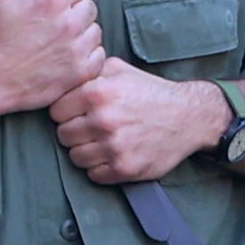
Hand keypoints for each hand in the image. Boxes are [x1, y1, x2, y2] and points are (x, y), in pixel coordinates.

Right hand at [0, 0, 102, 114]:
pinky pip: (99, 55)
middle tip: (53, 24)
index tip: (51, 4)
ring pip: (96, 30)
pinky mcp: (81, 72)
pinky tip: (67, 57)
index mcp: (52, 1)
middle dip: (74, 11)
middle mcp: (69, 24)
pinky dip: (87, 56)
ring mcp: (77, 50)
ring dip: (82, 33)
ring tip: (59, 42)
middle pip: (90, 6)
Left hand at [50, 57, 228, 184]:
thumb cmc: (151, 92)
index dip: (65, 111)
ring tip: (100, 142)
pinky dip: (99, 167)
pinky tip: (111, 155)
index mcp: (97, 93)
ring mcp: (113, 147)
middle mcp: (103, 120)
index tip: (77, 112)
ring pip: (75, 157)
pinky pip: (93, 174)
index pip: (55, 111)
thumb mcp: (119, 69)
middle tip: (90, 128)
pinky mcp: (124, 168)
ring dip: (85, 151)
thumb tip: (64, 76)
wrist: (188, 117)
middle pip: (63, 135)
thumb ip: (89, 72)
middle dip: (73, 131)